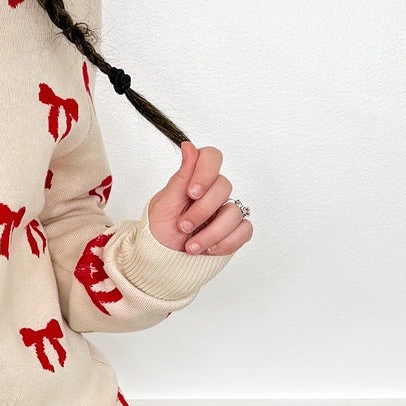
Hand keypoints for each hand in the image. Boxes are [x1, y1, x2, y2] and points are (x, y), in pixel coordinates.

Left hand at [146, 141, 252, 255]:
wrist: (162, 259)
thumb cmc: (160, 230)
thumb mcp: (164, 204)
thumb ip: (181, 176)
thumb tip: (188, 146)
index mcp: (195, 179)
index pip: (212, 157)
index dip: (206, 172)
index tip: (192, 193)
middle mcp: (213, 192)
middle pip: (224, 187)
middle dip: (201, 211)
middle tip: (183, 226)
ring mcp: (226, 211)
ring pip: (235, 212)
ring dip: (211, 233)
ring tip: (191, 246)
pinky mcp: (235, 231)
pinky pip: (245, 230)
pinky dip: (226, 242)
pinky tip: (208, 249)